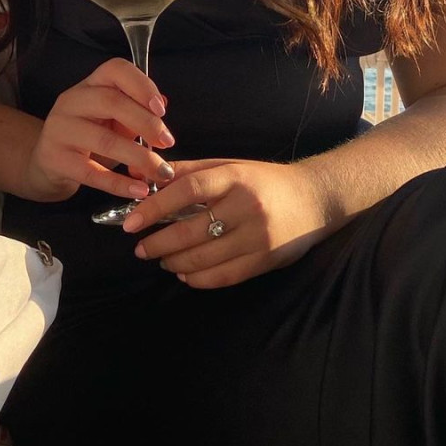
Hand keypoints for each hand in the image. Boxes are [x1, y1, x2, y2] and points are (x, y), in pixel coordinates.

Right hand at [22, 58, 176, 202]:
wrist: (46, 164)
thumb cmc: (88, 138)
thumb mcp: (112, 120)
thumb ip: (136, 111)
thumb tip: (163, 103)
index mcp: (90, 84)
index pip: (115, 69)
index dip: (142, 85)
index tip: (162, 109)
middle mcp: (71, 101)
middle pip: (111, 101)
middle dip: (146, 122)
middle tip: (168, 142)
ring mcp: (59, 130)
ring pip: (104, 139)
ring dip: (139, 157)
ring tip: (161, 171)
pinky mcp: (54, 160)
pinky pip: (91, 173)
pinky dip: (119, 183)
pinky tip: (140, 191)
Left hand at [120, 157, 328, 287]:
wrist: (315, 198)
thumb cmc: (264, 180)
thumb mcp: (229, 167)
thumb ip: (189, 172)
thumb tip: (147, 175)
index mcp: (234, 177)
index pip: (187, 190)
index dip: (155, 207)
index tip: (131, 222)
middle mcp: (246, 206)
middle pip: (190, 230)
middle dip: (158, 243)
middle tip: (140, 248)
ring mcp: (257, 237)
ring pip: (203, 258)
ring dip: (174, 262)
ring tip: (161, 259)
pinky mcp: (264, 261)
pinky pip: (223, 277)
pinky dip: (198, 279)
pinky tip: (184, 274)